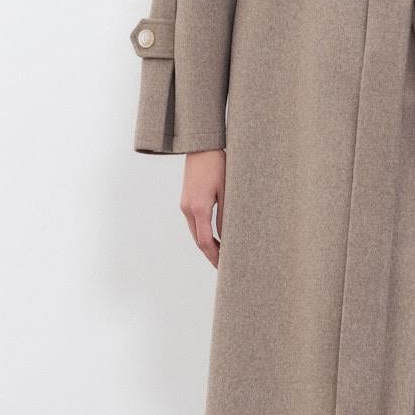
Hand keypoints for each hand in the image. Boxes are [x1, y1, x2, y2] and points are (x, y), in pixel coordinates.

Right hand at [181, 149, 226, 266]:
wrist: (201, 146)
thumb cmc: (218, 165)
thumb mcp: (227, 191)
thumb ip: (227, 215)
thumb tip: (229, 237)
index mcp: (199, 208)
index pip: (205, 242)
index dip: (215, 257)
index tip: (224, 267)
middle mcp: (188, 209)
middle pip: (198, 240)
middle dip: (211, 255)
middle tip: (224, 267)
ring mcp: (185, 205)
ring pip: (195, 232)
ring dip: (207, 245)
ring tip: (222, 255)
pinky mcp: (186, 200)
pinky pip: (194, 223)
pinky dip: (203, 233)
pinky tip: (214, 237)